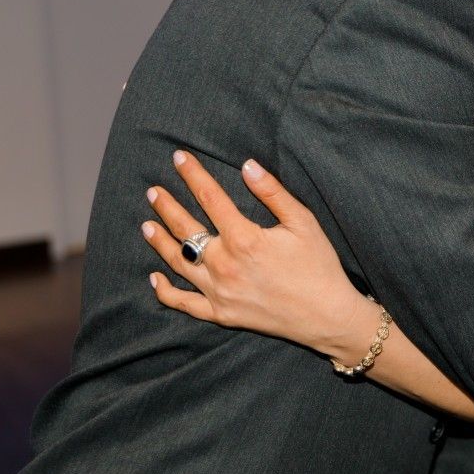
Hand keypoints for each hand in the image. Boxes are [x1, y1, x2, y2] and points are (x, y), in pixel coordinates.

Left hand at [141, 151, 373, 355]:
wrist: (327, 316)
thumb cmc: (318, 265)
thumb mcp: (303, 222)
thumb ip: (272, 193)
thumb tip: (247, 165)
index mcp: (244, 238)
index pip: (210, 198)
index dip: (193, 175)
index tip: (179, 158)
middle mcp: (224, 265)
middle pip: (186, 229)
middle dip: (167, 207)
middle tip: (153, 192)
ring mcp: (219, 292)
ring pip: (178, 263)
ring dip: (160, 242)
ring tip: (147, 224)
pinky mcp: (221, 314)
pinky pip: (184, 303)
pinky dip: (166, 291)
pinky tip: (155, 277)